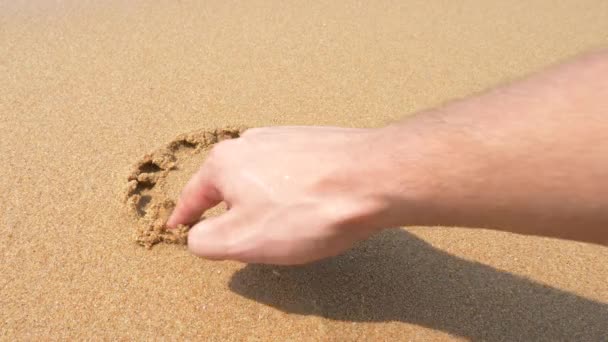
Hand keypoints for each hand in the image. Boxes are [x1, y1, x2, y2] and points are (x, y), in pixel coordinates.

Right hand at [167, 126, 389, 263]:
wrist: (373, 177)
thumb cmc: (307, 210)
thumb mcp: (243, 239)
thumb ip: (206, 241)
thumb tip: (198, 234)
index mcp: (225, 162)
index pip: (194, 196)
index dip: (184, 217)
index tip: (176, 228)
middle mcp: (251, 142)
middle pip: (228, 184)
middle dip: (232, 211)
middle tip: (246, 238)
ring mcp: (285, 137)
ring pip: (260, 177)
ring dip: (265, 201)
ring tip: (287, 224)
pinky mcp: (314, 140)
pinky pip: (290, 171)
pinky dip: (291, 190)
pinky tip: (310, 204)